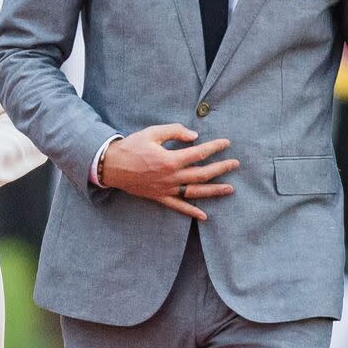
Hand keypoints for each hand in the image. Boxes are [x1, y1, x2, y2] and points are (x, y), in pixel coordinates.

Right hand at [101, 124, 238, 220]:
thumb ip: (174, 131)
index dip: (215, 147)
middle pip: (202, 174)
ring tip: (230, 189)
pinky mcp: (159, 197)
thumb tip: (194, 136)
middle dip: (221, 168)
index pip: (199, 153)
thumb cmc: (132, 146)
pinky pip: (178, 206)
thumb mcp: (152, 133)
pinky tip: (204, 216)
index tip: (226, 143)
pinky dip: (191, 212)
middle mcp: (171, 177)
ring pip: (195, 192)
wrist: (111, 165)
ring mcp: (166, 189)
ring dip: (214, 191)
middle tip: (235, 164)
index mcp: (170, 159)